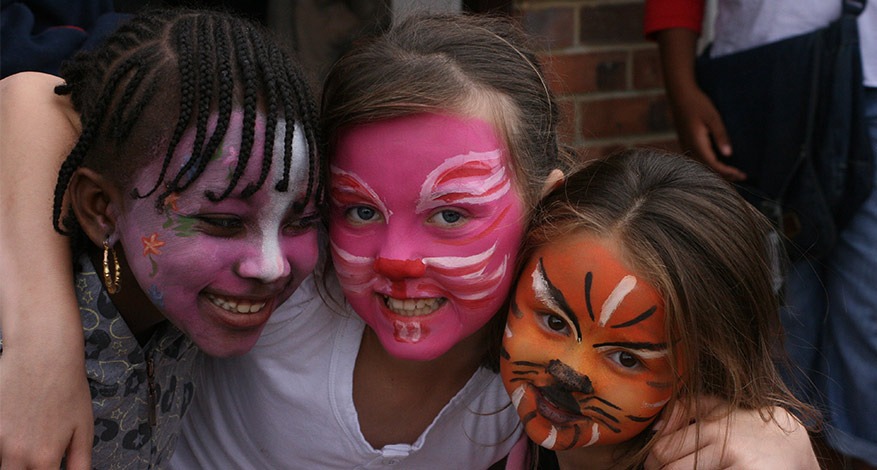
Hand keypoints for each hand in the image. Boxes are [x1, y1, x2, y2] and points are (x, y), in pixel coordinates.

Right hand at [0, 340, 92, 468]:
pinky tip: (16, 424)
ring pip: (3, 463)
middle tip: (38, 453)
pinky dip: (3, 442)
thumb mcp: (83, 428)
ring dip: (13, 458)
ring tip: (30, 433)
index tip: (49, 466)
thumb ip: (79, 463)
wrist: (42, 354)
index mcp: (44, 458)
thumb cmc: (68, 389)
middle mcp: (16, 454)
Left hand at [644, 396, 816, 468]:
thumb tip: (655, 426)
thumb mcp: (722, 409)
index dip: (653, 461)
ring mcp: (737, 465)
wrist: (795, 450)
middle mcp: (724, 445)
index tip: (655, 465)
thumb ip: (688, 408)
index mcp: (712, 426)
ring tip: (694, 469)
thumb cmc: (750, 429)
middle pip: (671, 468)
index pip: (663, 448)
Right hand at [669, 87, 745, 181]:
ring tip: (733, 174)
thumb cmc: (698, 104)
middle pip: (708, 170)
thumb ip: (721, 136)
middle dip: (725, 175)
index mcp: (697, 144)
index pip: (714, 166)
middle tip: (742, 177)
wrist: (680, 95)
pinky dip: (710, 165)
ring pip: (702, 166)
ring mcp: (687, 147)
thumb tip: (729, 154)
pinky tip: (718, 163)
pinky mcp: (686, 143)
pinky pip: (698, 160)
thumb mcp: (713, 118)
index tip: (743, 175)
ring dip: (717, 172)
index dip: (729, 172)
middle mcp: (690, 149)